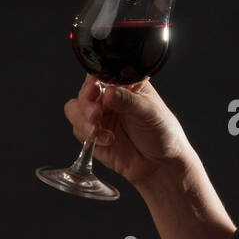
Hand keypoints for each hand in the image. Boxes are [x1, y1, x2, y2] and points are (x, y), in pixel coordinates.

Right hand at [63, 75, 187, 187]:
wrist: (161, 164)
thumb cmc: (163, 132)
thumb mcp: (150, 112)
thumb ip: (128, 102)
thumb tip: (108, 92)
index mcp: (124, 85)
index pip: (101, 74)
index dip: (93, 80)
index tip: (94, 88)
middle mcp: (108, 98)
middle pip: (84, 92)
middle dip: (86, 102)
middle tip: (96, 113)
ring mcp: (100, 117)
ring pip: (75, 110)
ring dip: (82, 119)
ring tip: (97, 128)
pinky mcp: (93, 136)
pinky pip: (79, 131)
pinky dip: (89, 135)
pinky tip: (108, 140)